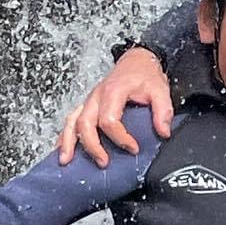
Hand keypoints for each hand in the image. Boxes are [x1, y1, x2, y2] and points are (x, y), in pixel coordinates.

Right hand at [57, 48, 171, 168]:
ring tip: (66, 161)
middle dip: (92, 145)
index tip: (134, 149)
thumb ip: (163, 111)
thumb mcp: (160, 90)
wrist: (136, 62)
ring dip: (68, 142)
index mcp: (113, 91)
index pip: (109, 120)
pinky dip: (64, 135)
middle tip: (103, 162)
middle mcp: (96, 96)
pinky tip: (62, 149)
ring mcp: (89, 100)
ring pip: (71, 121)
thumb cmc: (145, 75)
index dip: (120, 138)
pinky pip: (70, 120)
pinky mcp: (87, 105)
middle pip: (85, 123)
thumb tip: (163, 132)